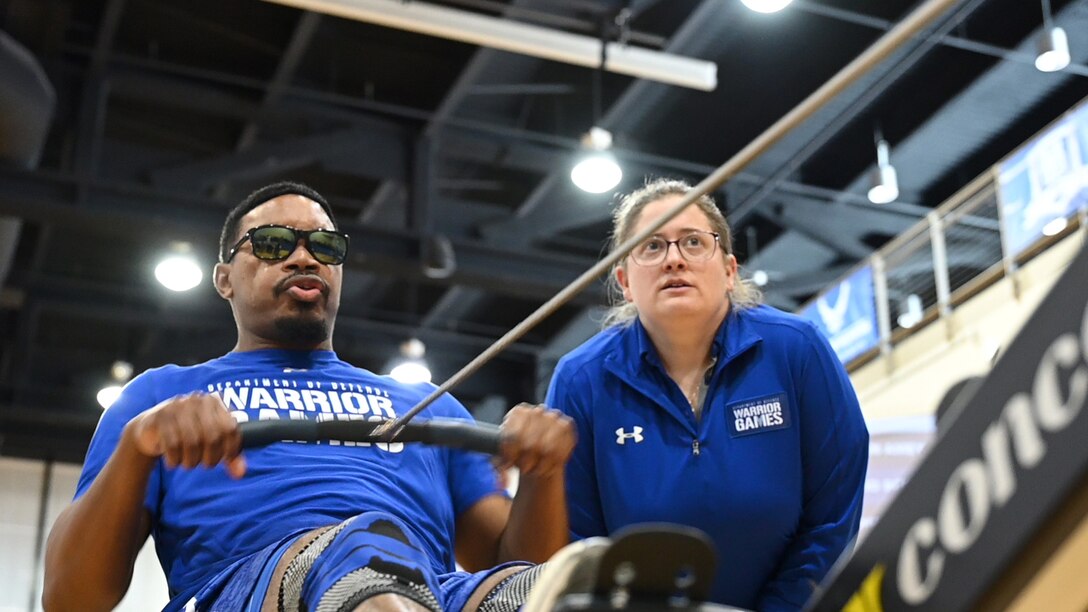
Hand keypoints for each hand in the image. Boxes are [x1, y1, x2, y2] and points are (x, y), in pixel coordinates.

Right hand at [123, 393, 245, 477]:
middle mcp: (197, 400)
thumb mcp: (212, 443)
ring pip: (192, 441)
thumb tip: (240, 473)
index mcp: (215, 402)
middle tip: (206, 465)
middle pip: (212, 436)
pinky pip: (172, 444)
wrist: (152, 429)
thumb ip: (230, 456)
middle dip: (211, 458)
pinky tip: (174, 462)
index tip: (225, 459)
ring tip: (188, 464)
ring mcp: (177, 406)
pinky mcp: (159, 417)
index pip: (230, 428)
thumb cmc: (189, 435)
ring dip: (191, 461)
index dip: (231, 449)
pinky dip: (175, 459)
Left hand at [497, 403, 575, 478]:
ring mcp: (554, 417)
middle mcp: (537, 411)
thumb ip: (501, 468)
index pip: (512, 436)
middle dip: (526, 462)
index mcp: (518, 412)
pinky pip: (563, 450)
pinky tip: (549, 468)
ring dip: (541, 465)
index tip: (508, 465)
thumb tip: (503, 484)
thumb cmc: (519, 452)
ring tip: (536, 470)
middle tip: (524, 469)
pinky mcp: (568, 426)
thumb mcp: (504, 457)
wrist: (539, 450)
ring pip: (548, 449)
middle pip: (531, 443)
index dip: (510, 455)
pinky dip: (555, 463)